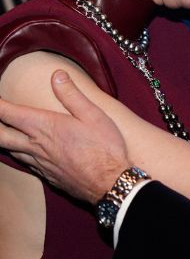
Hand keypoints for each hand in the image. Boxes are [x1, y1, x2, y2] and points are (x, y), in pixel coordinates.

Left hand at [0, 70, 129, 202]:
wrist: (110, 183)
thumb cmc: (104, 148)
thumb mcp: (93, 115)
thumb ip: (72, 95)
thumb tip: (57, 75)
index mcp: (45, 127)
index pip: (8, 113)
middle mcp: (36, 146)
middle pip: (0, 135)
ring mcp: (40, 163)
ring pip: (9, 151)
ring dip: (3, 139)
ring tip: (4, 131)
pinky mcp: (47, 176)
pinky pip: (24, 162)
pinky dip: (18, 154)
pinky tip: (24, 152)